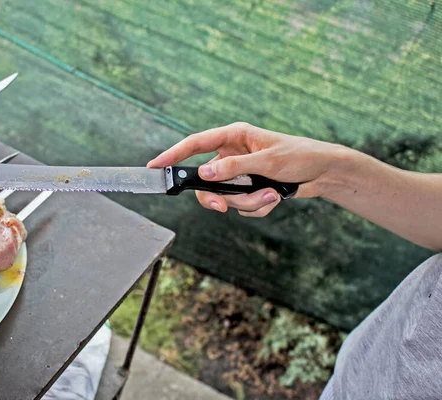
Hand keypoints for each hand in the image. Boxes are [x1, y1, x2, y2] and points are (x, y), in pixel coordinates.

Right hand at [147, 122, 342, 216]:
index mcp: (234, 136)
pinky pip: (241, 205)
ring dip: (249, 201)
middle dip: (218, 197)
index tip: (154, 166)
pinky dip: (258, 206)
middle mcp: (233, 154)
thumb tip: (204, 173)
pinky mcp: (249, 188)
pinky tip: (275, 197)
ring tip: (273, 194)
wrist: (325, 172)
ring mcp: (240, 173)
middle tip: (221, 207)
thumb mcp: (267, 162)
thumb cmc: (300, 156)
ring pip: (226, 197)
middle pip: (206, 182)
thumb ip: (234, 167)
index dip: (172, 155)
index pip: (195, 144)